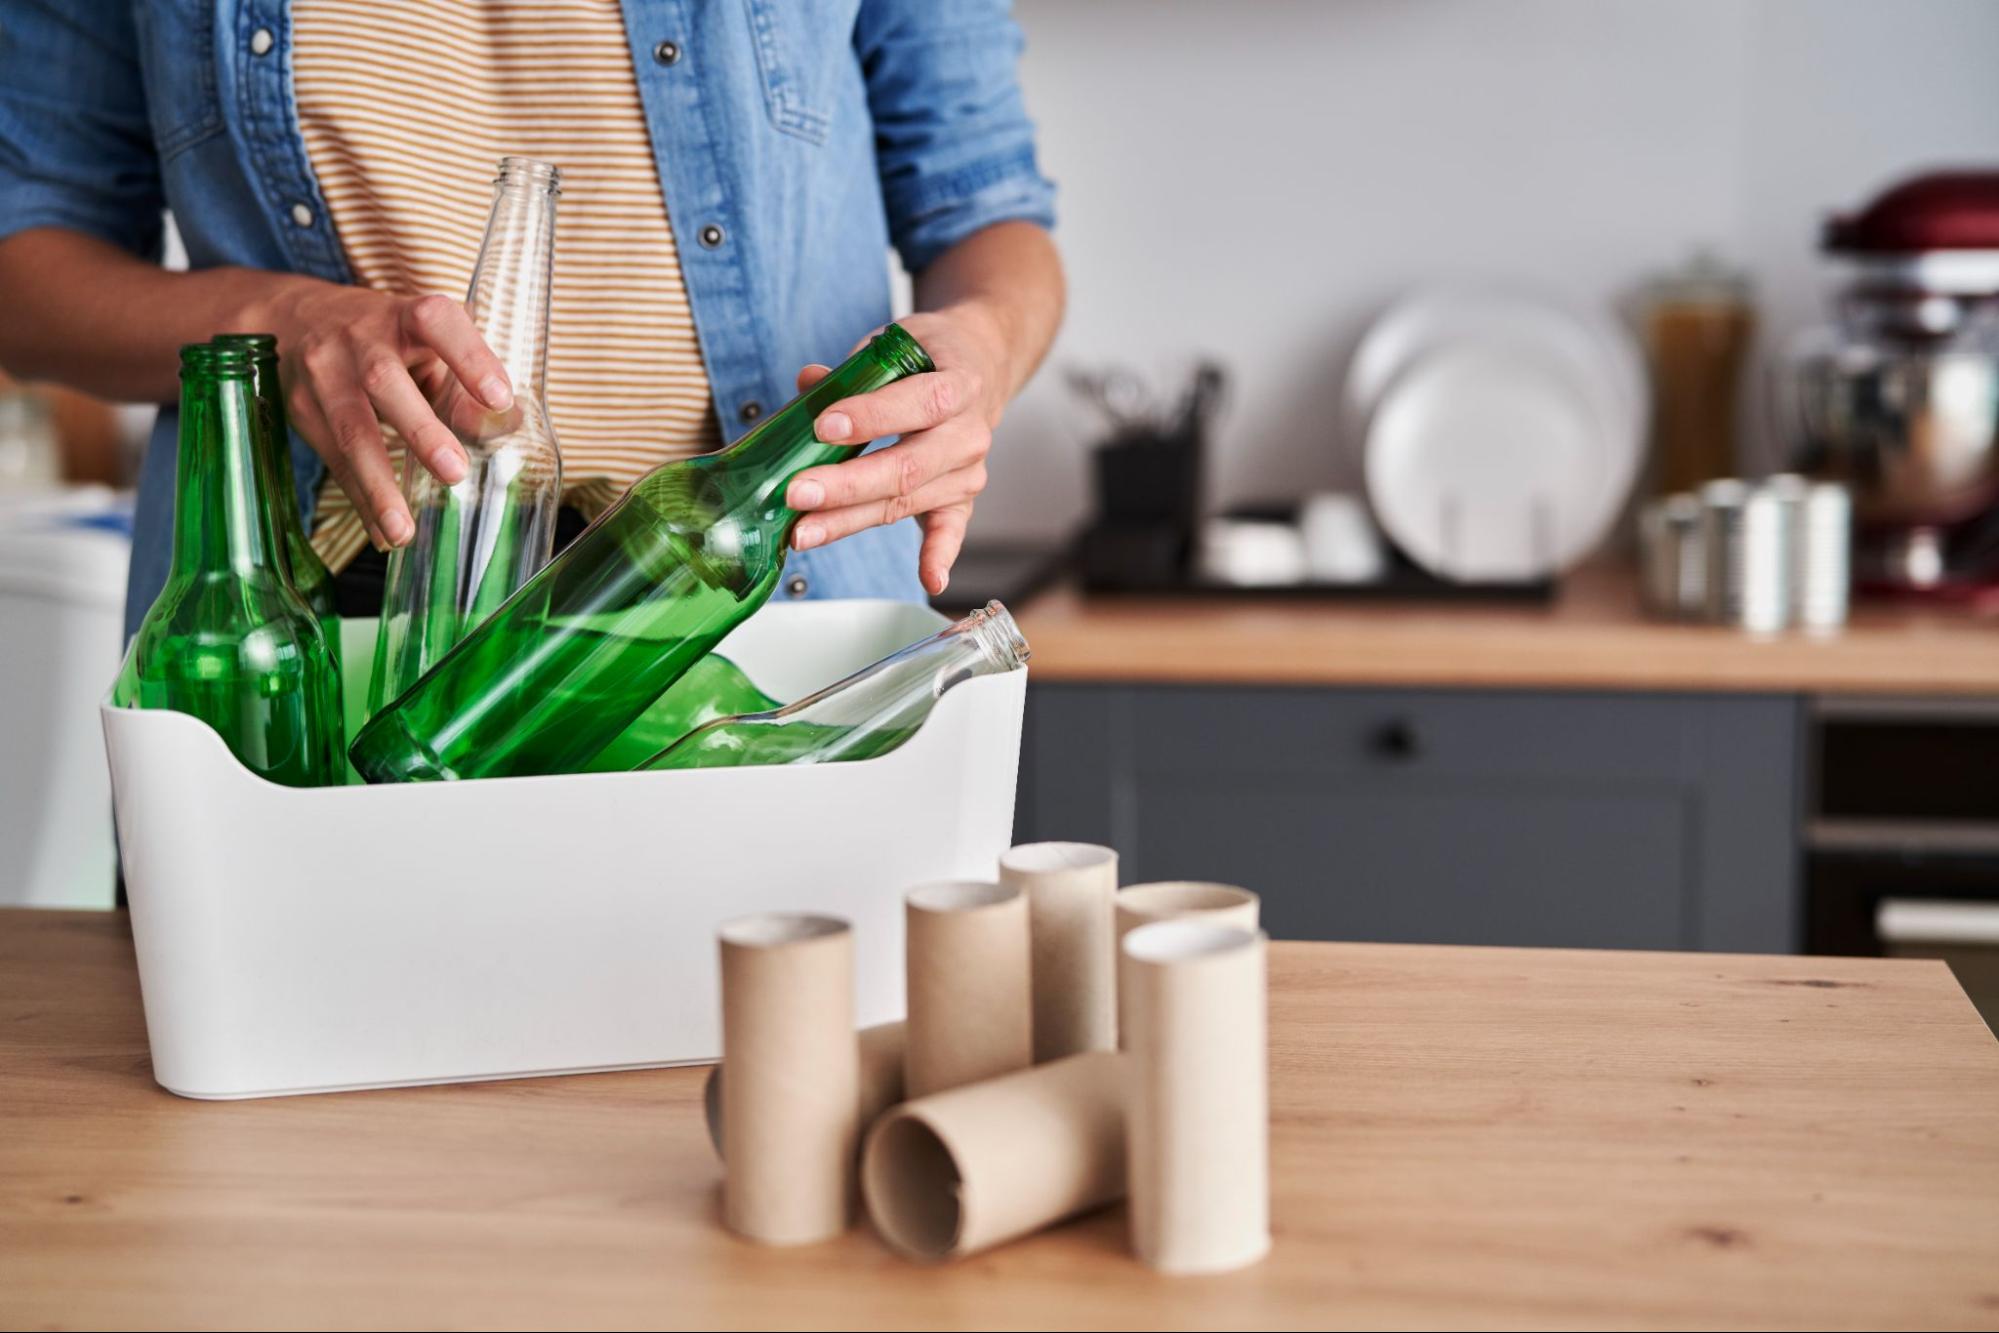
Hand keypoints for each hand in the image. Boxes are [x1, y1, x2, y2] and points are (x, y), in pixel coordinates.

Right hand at [251, 278, 512, 547]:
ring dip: (377, 483)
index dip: (470, 357)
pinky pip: (332, 458)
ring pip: (349, 427)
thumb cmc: (388, 339)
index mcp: (407, 317)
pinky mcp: (302, 406)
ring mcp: (324, 371)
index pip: (438, 322)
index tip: (500, 397)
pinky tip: (382, 533)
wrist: (297, 319)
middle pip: (385, 380)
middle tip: (454, 472)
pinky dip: (359, 499)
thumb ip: (463, 387)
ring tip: (403, 529)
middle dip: (419, 429)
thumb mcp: (429, 347)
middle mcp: (361, 337)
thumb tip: (506, 426)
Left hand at [783, 307, 1010, 595]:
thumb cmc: (929, 359)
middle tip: (797, 492)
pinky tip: (930, 579)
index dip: (870, 416)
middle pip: (907, 466)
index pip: (917, 403)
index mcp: (959, 383)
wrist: (980, 368)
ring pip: (907, 500)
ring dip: (852, 520)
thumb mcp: (896, 347)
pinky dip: (940, 556)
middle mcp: (969, 433)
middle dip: (847, 484)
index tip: (823, 427)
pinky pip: (951, 531)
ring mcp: (967, 472)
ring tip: (803, 532)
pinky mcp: (961, 500)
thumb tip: (808, 383)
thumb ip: (853, 370)